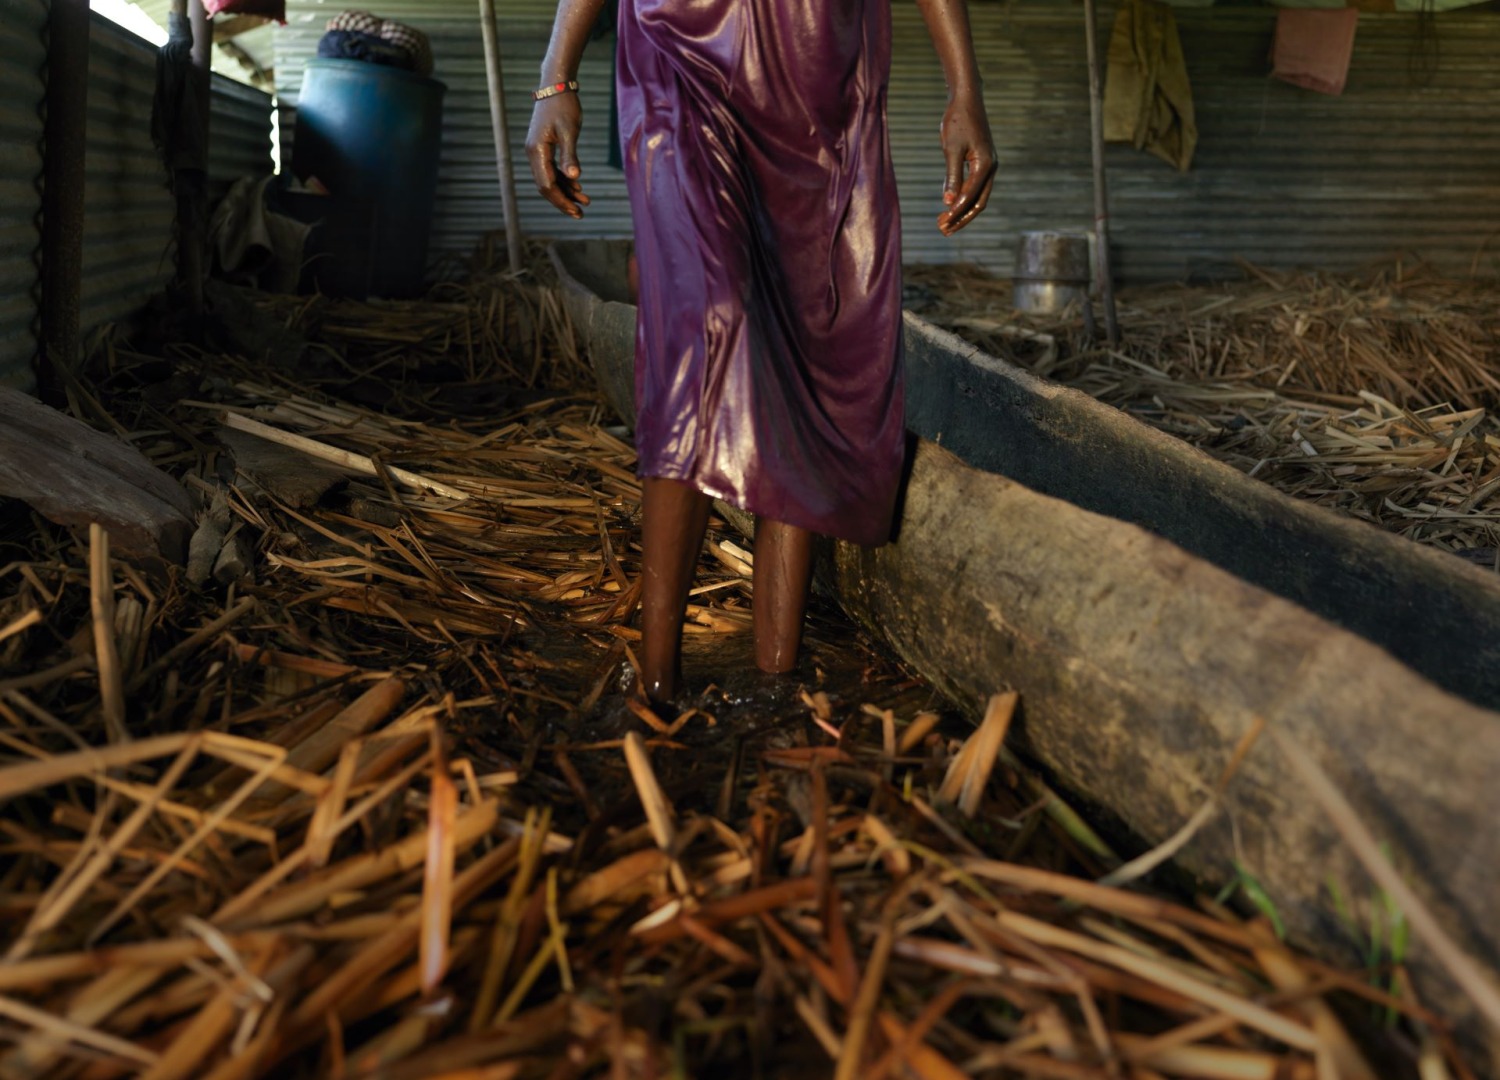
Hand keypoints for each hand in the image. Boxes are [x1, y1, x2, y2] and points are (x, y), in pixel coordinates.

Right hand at [525, 93, 589, 218]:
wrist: (556, 85)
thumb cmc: (564, 105)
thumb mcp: (570, 131)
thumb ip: (570, 155)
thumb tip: (574, 177)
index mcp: (537, 151)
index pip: (546, 185)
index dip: (560, 200)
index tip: (576, 211)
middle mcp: (533, 153)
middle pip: (546, 186)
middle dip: (563, 200)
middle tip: (581, 214)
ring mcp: (537, 151)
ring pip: (550, 179)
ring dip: (566, 191)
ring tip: (585, 201)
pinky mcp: (543, 147)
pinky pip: (552, 169)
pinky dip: (565, 179)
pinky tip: (578, 185)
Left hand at [936, 92, 995, 235]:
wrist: (967, 100)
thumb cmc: (957, 121)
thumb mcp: (951, 149)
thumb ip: (951, 176)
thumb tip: (948, 202)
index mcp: (985, 165)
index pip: (970, 196)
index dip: (956, 212)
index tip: (943, 223)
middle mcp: (991, 168)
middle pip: (978, 203)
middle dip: (961, 218)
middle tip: (943, 230)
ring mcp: (989, 166)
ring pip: (978, 198)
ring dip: (962, 212)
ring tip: (945, 224)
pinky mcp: (983, 164)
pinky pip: (976, 188)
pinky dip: (963, 200)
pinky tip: (950, 207)